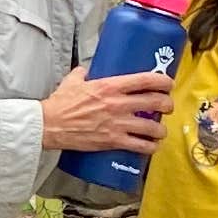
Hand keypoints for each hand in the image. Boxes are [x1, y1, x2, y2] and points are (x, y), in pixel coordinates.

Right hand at [41, 66, 174, 154]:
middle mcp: (118, 104)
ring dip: (161, 129)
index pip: (146, 80)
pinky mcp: (113, 141)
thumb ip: (84, 73)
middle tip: (167, 106)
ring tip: (160, 130)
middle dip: (167, 104)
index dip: (163, 81)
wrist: (49, 125)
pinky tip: (152, 146)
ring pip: (153, 127)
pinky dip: (150, 147)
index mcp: (110, 86)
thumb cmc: (60, 104)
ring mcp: (118, 124)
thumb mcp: (73, 81)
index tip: (168, 83)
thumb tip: (88, 70)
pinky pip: (140, 146)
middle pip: (156, 102)